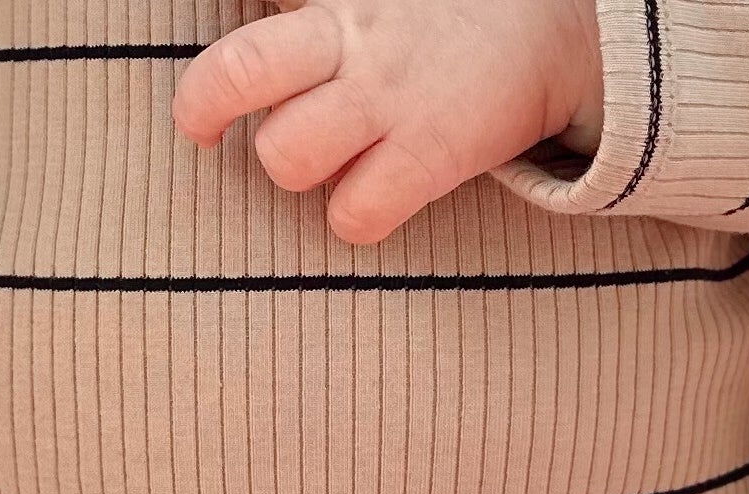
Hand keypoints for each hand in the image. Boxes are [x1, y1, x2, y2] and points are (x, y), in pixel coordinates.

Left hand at [172, 0, 603, 245]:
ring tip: (324, 158)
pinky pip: (354, 214)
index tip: (196, 91)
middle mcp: (351, 37)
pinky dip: (353, 218)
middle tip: (205, 130)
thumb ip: (306, 6)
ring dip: (294, 169)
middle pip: (240, 71)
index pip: (254, 23)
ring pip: (285, 156)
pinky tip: (371, 196)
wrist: (551, 25)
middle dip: (205, 107)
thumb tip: (270, 12)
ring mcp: (388, 98)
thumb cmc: (442, 16)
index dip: (208, 67)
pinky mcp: (428, 154)